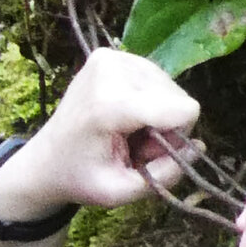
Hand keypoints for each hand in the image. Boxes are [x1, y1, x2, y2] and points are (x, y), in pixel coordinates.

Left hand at [0, 49, 200, 216]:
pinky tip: (125, 116)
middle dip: (165, 127)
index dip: (177, 137)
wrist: (47, 158)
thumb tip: (198, 147)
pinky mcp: (112, 54)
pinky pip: (157, 79)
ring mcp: (111, 57)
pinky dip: (149, 101)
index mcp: (109, 104)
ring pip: (171, 89)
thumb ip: (166, 175)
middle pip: (179, 99)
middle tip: (134, 146)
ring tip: (127, 132)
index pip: (182, 109)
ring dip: (158, 115)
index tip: (148, 153)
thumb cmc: (82, 178)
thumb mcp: (122, 192)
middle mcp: (111, 69)